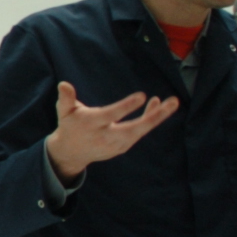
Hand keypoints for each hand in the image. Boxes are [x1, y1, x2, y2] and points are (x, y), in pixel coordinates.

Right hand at [44, 82, 179, 179]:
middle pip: (134, 128)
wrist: (71, 152)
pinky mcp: (123, 147)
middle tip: (171, 103)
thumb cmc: (70, 125)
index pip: (111, 115)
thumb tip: (64, 84)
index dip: (126, 107)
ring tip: (172, 102)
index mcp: (92, 124)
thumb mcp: (64, 111)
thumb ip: (66, 98)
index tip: (142, 96)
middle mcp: (106, 136)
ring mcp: (116, 144)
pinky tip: (157, 105)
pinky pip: (140, 132)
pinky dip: (150, 119)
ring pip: (141, 130)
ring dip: (157, 116)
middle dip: (154, 117)